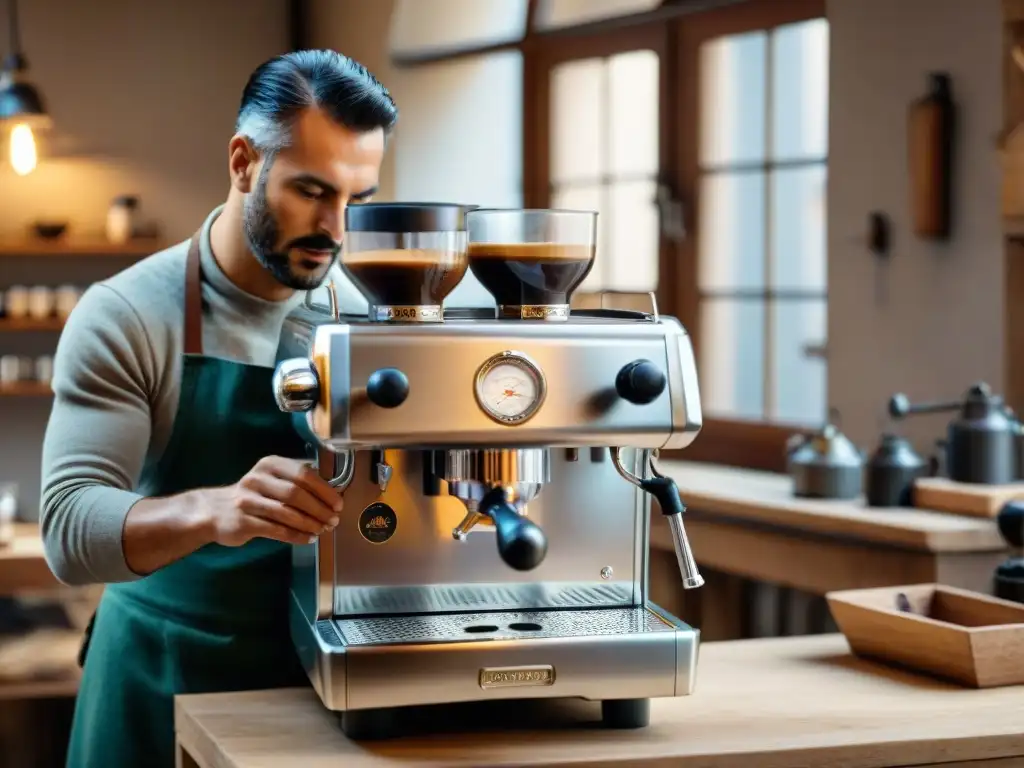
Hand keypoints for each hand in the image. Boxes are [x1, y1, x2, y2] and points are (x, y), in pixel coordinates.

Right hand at [203, 456, 343, 546]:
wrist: (215, 511)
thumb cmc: (253, 496)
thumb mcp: (272, 480)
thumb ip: (297, 482)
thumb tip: (331, 494)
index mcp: (270, 464)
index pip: (303, 474)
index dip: (324, 490)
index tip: (338, 504)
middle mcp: (258, 479)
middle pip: (296, 494)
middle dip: (319, 509)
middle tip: (333, 520)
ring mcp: (248, 500)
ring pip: (287, 513)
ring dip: (310, 523)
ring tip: (323, 530)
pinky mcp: (243, 521)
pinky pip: (276, 530)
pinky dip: (296, 535)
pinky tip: (308, 538)